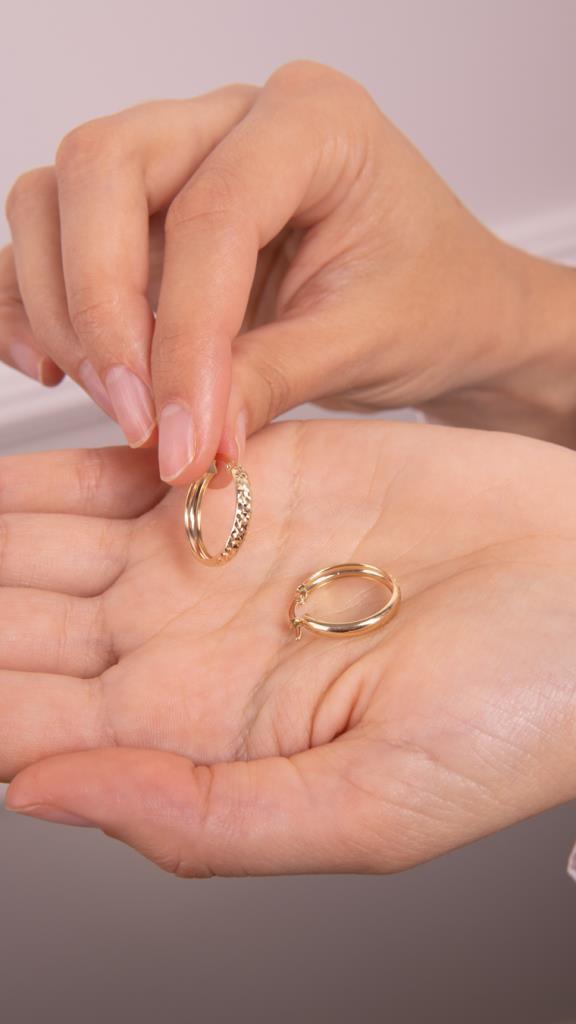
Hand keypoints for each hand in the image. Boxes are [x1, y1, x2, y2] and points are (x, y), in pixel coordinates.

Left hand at [3, 420, 575, 875]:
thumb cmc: (515, 718)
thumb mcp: (367, 809)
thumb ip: (201, 817)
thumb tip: (41, 797)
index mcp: (197, 736)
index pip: (28, 725)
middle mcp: (186, 646)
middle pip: (18, 626)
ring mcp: (209, 555)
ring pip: (51, 538)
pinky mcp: (247, 473)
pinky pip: (123, 461)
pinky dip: (55, 457)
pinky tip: (0, 464)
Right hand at [4, 61, 575, 484]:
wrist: (451, 306)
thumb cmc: (435, 300)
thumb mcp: (369, 343)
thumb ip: (271, 380)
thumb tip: (183, 439)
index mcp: (314, 122)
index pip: (211, 216)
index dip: (183, 336)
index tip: (178, 435)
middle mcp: (232, 120)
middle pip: (102, 170)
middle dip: (100, 306)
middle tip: (134, 415)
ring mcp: (180, 159)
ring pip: (58, 199)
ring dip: (62, 309)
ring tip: (115, 404)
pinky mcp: (146, 217)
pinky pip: (56, 239)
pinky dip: (37, 302)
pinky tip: (56, 366)